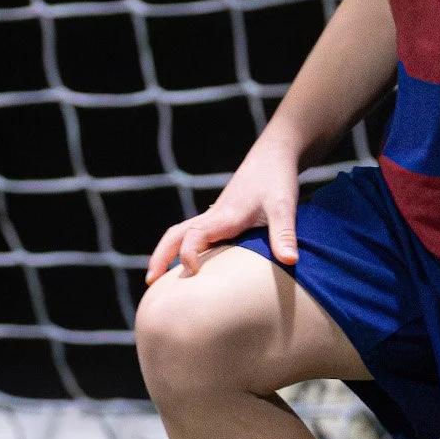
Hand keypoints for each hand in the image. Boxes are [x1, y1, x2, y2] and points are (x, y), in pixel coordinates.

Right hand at [145, 134, 300, 282]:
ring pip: (181, 232)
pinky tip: (190, 263)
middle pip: (175, 234)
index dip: (188, 254)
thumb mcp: (284, 207)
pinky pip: (194, 233)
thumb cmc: (277, 179)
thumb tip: (290, 261)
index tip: (192, 274)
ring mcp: (215, 215)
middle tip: (149, 282)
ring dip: (167, 251)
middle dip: (160, 256)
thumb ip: (284, 234)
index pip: (194, 236)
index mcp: (224, 216)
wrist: (274, 155)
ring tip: (160, 277)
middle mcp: (214, 216)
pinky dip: (183, 247)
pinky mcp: (222, 216)